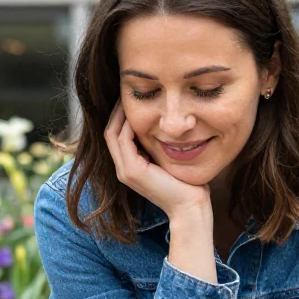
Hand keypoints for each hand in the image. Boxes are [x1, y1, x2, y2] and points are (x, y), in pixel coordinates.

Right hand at [104, 100, 209, 217]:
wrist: (189, 206)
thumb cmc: (186, 184)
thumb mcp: (168, 159)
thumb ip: (159, 145)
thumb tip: (164, 124)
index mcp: (130, 166)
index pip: (116, 135)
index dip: (120, 116)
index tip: (131, 99)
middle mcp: (123, 169)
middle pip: (109, 131)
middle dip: (117, 111)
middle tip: (127, 92)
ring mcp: (125, 171)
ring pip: (112, 133)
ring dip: (120, 113)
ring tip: (129, 97)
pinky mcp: (133, 171)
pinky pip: (123, 140)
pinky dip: (128, 124)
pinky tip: (138, 112)